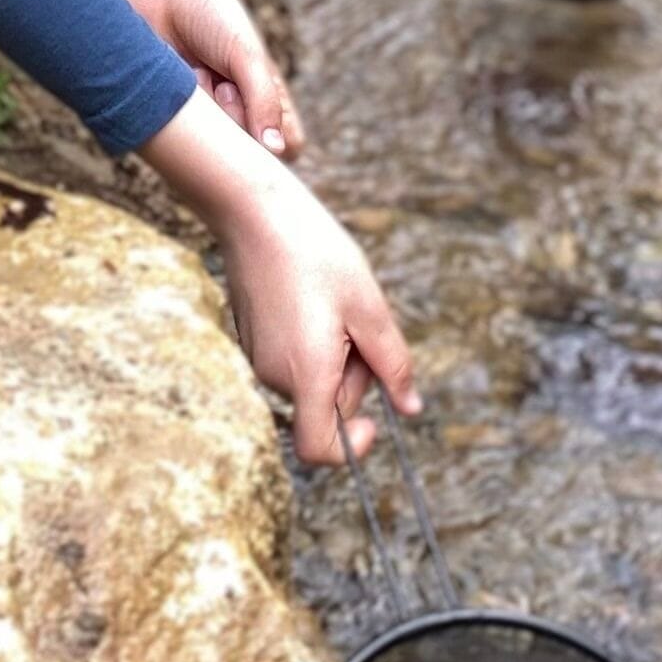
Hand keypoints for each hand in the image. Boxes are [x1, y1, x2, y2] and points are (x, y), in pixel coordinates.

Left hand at [66, 0, 299, 156]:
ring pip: (213, 149)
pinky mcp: (171, 118)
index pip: (287, 146)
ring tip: (197, 73)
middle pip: (247, 153)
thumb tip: (276, 150)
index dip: (275, 139)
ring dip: (207, 114)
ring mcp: (204, 119)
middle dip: (235, 120)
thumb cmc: (208, 14)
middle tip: (221, 84)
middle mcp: (237, 113)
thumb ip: (265, 101)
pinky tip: (177, 81)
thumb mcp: (246, 54)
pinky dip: (180, 114)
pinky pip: (180, 140)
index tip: (252, 100)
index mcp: (266, 98)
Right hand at [181, 121, 419, 460]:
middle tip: (361, 325)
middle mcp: (275, 375)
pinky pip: (293, 359)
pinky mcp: (251, 338)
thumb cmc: (316, 254)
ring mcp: (258, 357)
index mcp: (307, 374)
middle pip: (325, 407)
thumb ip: (393, 365)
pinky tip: (313, 297)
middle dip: (354, 378)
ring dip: (335, 357)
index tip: (373, 421)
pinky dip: (313, 342)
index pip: (319, 450)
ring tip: (336, 304)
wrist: (254, 211)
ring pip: (312, 380)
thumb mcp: (369, 308)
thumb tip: (410, 408)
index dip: (351, 449)